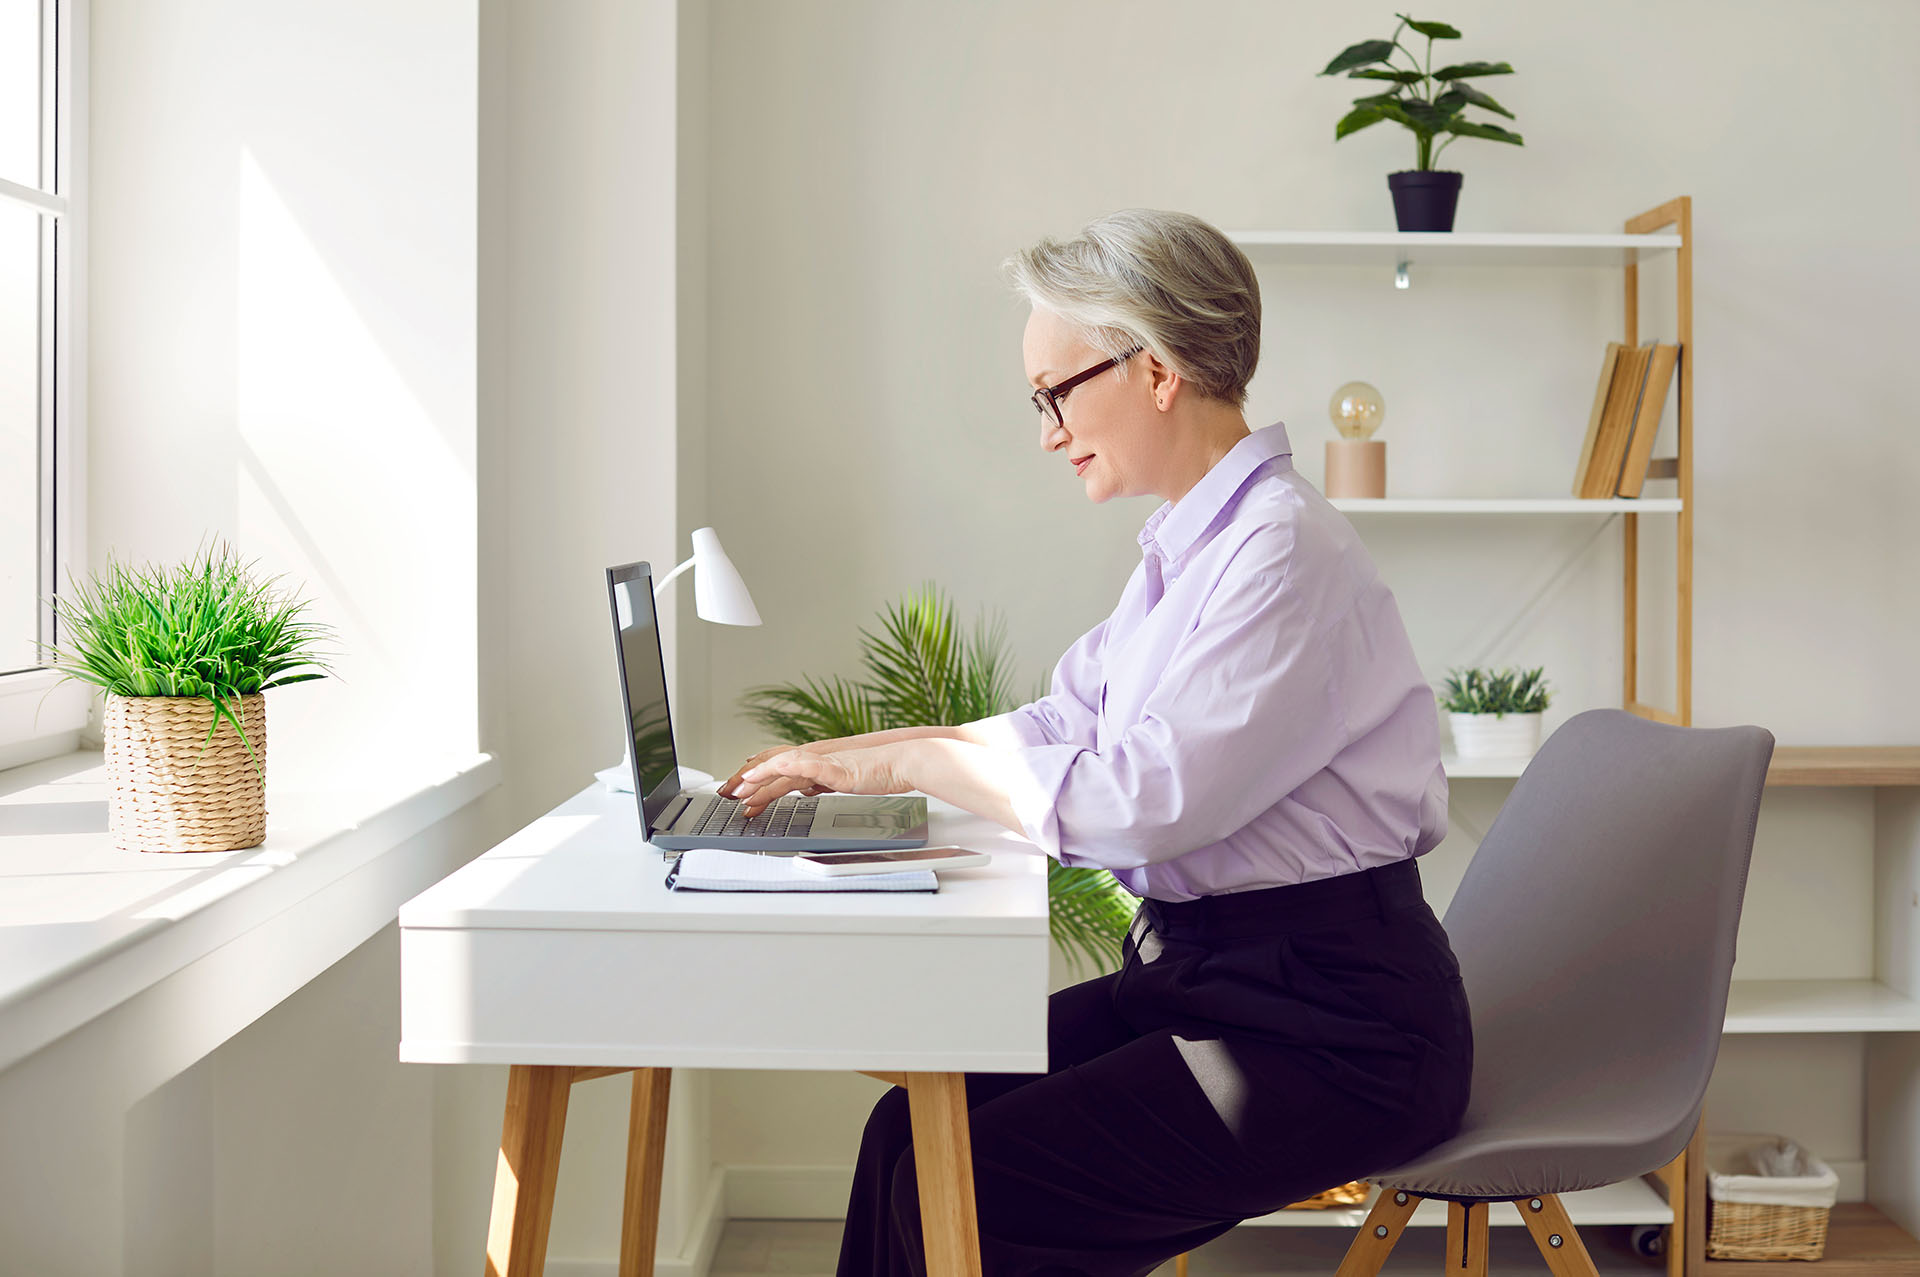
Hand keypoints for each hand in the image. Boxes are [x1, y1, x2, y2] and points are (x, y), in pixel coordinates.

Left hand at [732, 743, 916, 818]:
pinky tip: (773, 770)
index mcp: (816, 761)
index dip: (756, 775)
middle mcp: (816, 758)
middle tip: (727, 793)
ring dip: (760, 777)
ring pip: (784, 766)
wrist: (905, 762)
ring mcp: (825, 761)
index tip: (738, 788)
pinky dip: (787, 766)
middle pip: (773, 764)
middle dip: (748, 779)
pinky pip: (807, 766)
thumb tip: (805, 789)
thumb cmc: (880, 771)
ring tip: (740, 790)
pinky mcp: (836, 768)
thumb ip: (822, 782)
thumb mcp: (843, 780)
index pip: (778, 765)